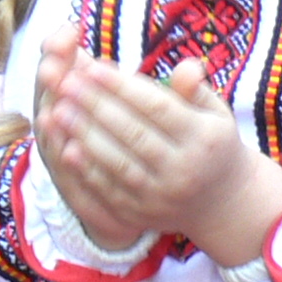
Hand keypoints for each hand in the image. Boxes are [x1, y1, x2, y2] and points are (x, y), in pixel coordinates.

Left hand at [34, 40, 281, 268]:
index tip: (93, 66)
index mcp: (205, 138)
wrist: (221, 203)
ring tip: (59, 110)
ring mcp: (162, 196)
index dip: (123, 87)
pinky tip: (66, 148)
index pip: (158, 108)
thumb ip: (195, 89)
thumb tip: (186, 66)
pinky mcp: (142, 215)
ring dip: (85, 136)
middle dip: (96, 107)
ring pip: (118, 163)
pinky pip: (110, 191)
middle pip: (134, 134)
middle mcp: (185, 170)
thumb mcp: (216, 113)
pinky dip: (86, 170)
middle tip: (66, 83)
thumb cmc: (212, 144)